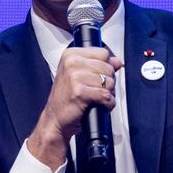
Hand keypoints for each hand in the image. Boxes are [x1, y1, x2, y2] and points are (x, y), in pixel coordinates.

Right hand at [28, 47, 122, 169]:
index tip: (96, 77)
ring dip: (108, 94)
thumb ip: (100, 65)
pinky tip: (98, 105)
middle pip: (108, 68)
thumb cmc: (66, 98)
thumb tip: (117, 61)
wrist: (55, 119)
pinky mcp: (79, 92)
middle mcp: (71, 63)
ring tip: (95, 98)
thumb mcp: (80, 75)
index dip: (106, 67)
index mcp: (71, 55)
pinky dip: (107, 104)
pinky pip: (106, 95)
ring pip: (109, 82)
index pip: (103, 53)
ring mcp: (74, 77)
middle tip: (95, 91)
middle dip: (107, 82)